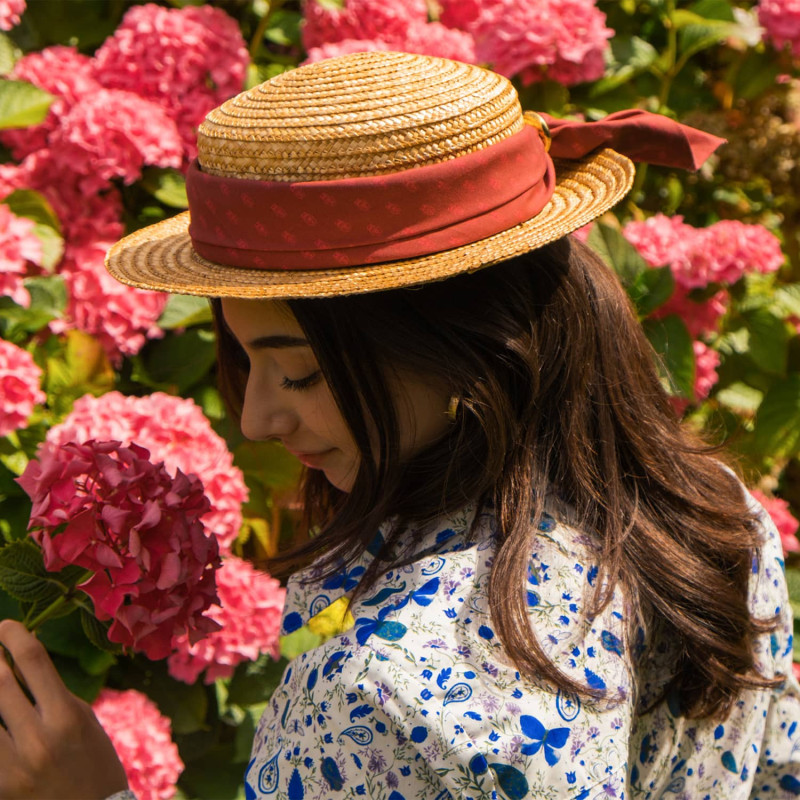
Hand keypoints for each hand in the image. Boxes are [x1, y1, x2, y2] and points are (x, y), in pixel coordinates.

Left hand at [0, 620, 128, 799]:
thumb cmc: (93, 763)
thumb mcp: (82, 721)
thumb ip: (52, 694)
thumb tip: (17, 666)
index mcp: (66, 716)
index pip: (33, 662)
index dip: (14, 637)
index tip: (5, 626)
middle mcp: (36, 739)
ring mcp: (12, 767)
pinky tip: (0, 716)